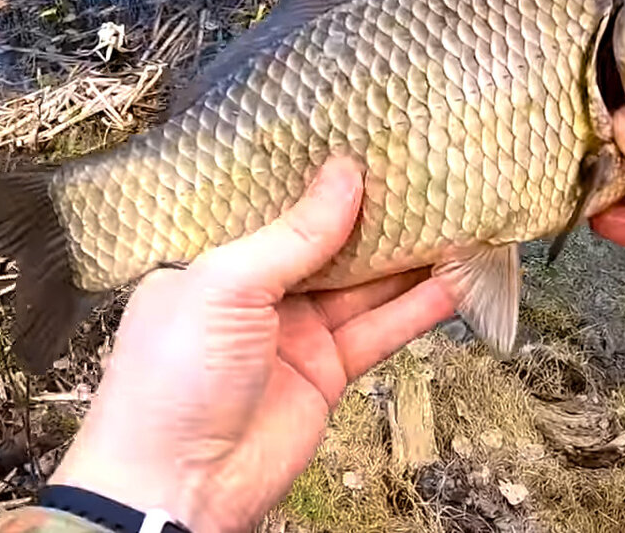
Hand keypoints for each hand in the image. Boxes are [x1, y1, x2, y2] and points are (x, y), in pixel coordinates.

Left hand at [48, 157, 456, 531]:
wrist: (177, 487)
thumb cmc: (170, 378)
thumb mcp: (223, 285)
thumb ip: (292, 234)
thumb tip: (344, 174)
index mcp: (212, 257)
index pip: (273, 203)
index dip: (316, 173)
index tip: (363, 136)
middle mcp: (255, 290)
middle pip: (327, 240)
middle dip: (372, 210)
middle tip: (422, 169)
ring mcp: (294, 332)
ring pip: (362, 283)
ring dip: (406, 255)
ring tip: (454, 214)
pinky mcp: (327, 372)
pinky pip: (379, 330)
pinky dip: (417, 308)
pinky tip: (453, 280)